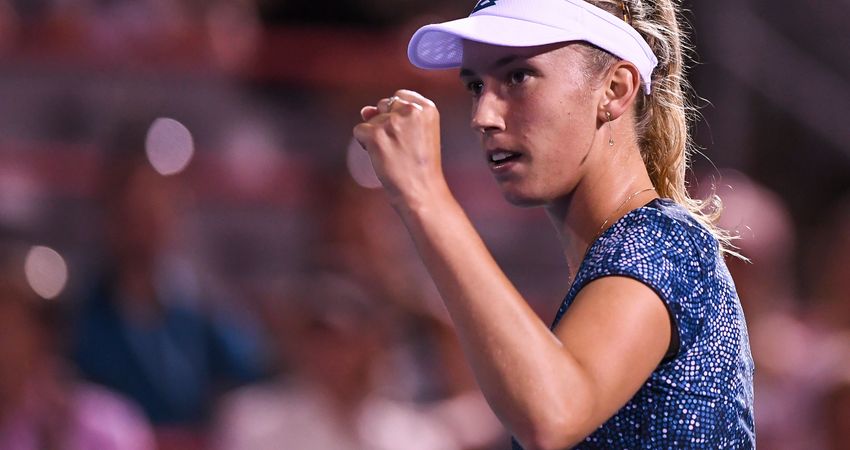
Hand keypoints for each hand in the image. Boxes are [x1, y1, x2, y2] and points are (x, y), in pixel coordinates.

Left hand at [353, 90, 447, 208]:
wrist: (421, 190)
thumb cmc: (419, 165)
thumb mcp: (418, 133)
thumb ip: (394, 114)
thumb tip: (365, 110)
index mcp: (427, 108)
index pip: (399, 96)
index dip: (396, 114)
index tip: (406, 133)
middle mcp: (411, 110)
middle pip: (384, 105)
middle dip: (384, 123)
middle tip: (399, 146)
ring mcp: (393, 122)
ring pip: (370, 119)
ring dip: (375, 136)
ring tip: (393, 153)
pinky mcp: (376, 134)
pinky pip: (359, 131)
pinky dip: (365, 144)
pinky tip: (380, 156)